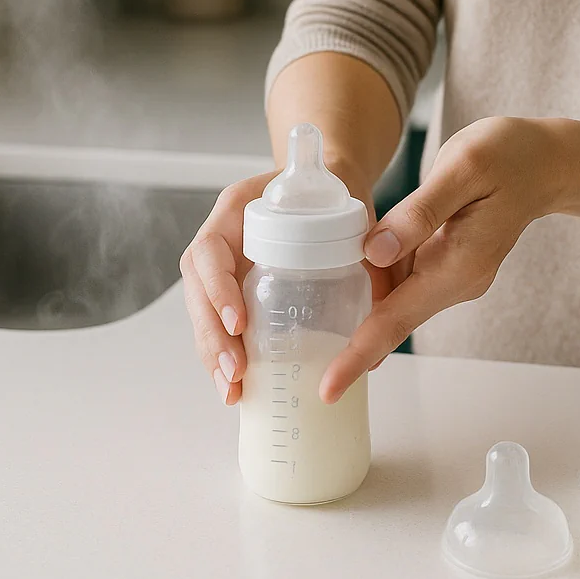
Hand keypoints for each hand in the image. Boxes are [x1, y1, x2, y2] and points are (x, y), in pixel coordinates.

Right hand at [182, 168, 386, 406]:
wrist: (324, 187)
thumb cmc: (333, 198)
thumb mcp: (349, 214)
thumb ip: (365, 253)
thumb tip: (382, 316)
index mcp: (237, 209)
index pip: (211, 250)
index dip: (218, 289)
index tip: (240, 322)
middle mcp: (222, 236)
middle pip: (197, 289)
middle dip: (212, 335)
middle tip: (235, 374)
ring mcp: (222, 263)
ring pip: (201, 310)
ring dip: (212, 352)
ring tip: (231, 391)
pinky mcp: (232, 287)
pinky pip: (216, 320)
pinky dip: (222, 353)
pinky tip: (235, 385)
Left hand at [319, 117, 564, 402]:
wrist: (548, 162)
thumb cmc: (510, 156)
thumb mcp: (462, 167)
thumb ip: (418, 213)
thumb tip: (375, 252)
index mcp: (459, 265)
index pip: (397, 320)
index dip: (358, 354)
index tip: (329, 388)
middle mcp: (457, 282)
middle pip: (392, 319)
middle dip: (350, 344)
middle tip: (304, 362)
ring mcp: (454, 277)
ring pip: (395, 298)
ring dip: (360, 308)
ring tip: (316, 317)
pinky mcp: (449, 264)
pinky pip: (405, 281)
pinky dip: (378, 282)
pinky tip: (351, 271)